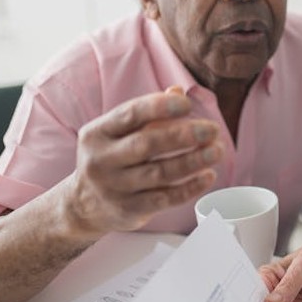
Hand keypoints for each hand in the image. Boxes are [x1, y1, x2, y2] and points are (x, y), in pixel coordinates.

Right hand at [68, 87, 222, 233]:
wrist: (84, 206)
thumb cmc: (111, 159)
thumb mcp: (119, 133)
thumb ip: (148, 113)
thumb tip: (177, 91)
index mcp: (97, 133)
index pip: (130, 114)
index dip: (161, 107)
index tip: (187, 104)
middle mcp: (101, 160)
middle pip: (147, 144)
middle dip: (184, 135)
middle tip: (212, 130)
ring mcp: (113, 188)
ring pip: (160, 173)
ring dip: (193, 161)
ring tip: (217, 150)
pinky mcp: (128, 210)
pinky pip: (165, 199)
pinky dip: (190, 188)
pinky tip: (208, 176)